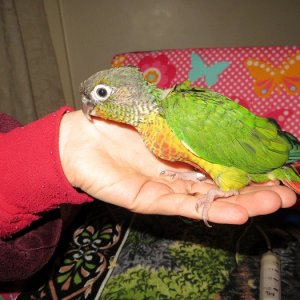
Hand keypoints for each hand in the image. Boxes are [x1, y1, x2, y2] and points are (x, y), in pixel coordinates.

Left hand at [59, 110, 296, 225]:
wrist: (82, 137)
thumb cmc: (119, 120)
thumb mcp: (159, 112)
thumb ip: (188, 115)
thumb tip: (223, 111)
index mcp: (185, 153)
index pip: (225, 164)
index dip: (251, 168)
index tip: (280, 168)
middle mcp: (181, 174)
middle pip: (224, 186)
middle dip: (256, 190)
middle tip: (288, 192)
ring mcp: (168, 190)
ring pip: (210, 199)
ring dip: (243, 202)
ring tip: (274, 202)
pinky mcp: (152, 201)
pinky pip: (186, 207)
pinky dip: (212, 209)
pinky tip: (238, 213)